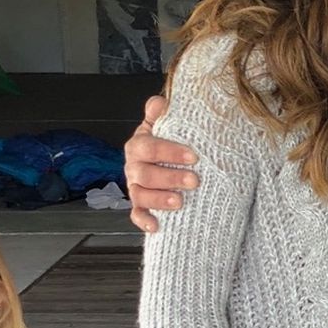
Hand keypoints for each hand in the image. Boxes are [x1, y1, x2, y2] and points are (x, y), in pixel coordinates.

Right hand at [125, 95, 199, 232]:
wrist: (170, 159)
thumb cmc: (171, 140)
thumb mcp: (169, 123)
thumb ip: (162, 111)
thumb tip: (159, 102)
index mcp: (139, 145)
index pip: (149, 147)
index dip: (169, 152)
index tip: (193, 156)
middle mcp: (134, 166)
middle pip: (145, 174)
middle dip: (170, 178)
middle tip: (194, 180)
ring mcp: (135, 187)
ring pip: (140, 195)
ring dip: (159, 200)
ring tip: (180, 202)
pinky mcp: (139, 205)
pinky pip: (136, 215)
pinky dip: (144, 221)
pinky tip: (157, 225)